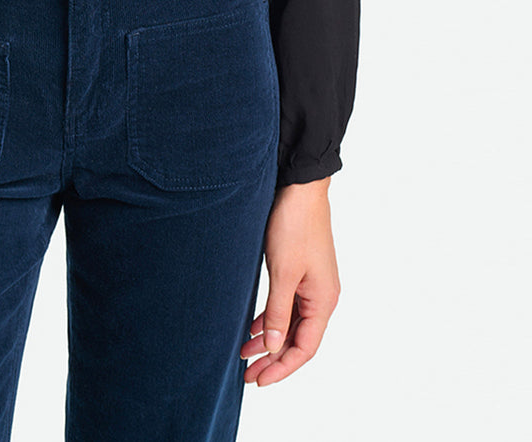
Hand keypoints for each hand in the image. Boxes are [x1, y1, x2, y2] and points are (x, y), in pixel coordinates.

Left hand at [241, 177, 340, 385]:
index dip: (281, 367)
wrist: (300, 189)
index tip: (258, 380)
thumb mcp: (283, 273)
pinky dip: (272, 318)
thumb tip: (274, 347)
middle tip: (247, 375)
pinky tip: (254, 326)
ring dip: (270, 339)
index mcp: (323, 301)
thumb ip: (278, 311)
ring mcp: (312, 284)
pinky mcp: (301, 272)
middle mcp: (322, 296)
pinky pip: (287, 305)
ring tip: (244, 353)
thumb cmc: (294, 226)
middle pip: (298, 339)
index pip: (304, 348)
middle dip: (273, 358)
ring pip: (291, 323)